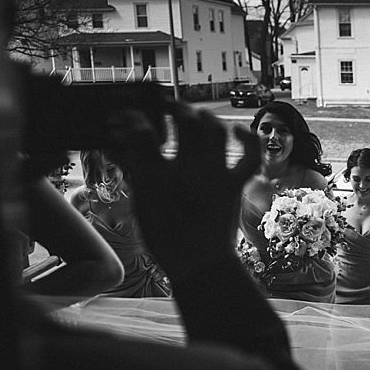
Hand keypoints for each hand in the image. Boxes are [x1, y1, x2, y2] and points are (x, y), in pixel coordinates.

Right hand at [106, 102, 259, 280]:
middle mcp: (188, 174)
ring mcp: (216, 177)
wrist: (200, 264)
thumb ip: (133, 168)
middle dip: (171, 106)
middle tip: (162, 105)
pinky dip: (246, 137)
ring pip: (214, 130)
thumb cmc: (166, 236)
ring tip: (191, 113)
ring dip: (203, 115)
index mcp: (156, 180)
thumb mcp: (140, 202)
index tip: (126, 115)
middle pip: (183, 122)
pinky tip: (236, 130)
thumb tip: (121, 142)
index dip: (130, 118)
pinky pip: (249, 155)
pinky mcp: (236, 184)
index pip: (140, 133)